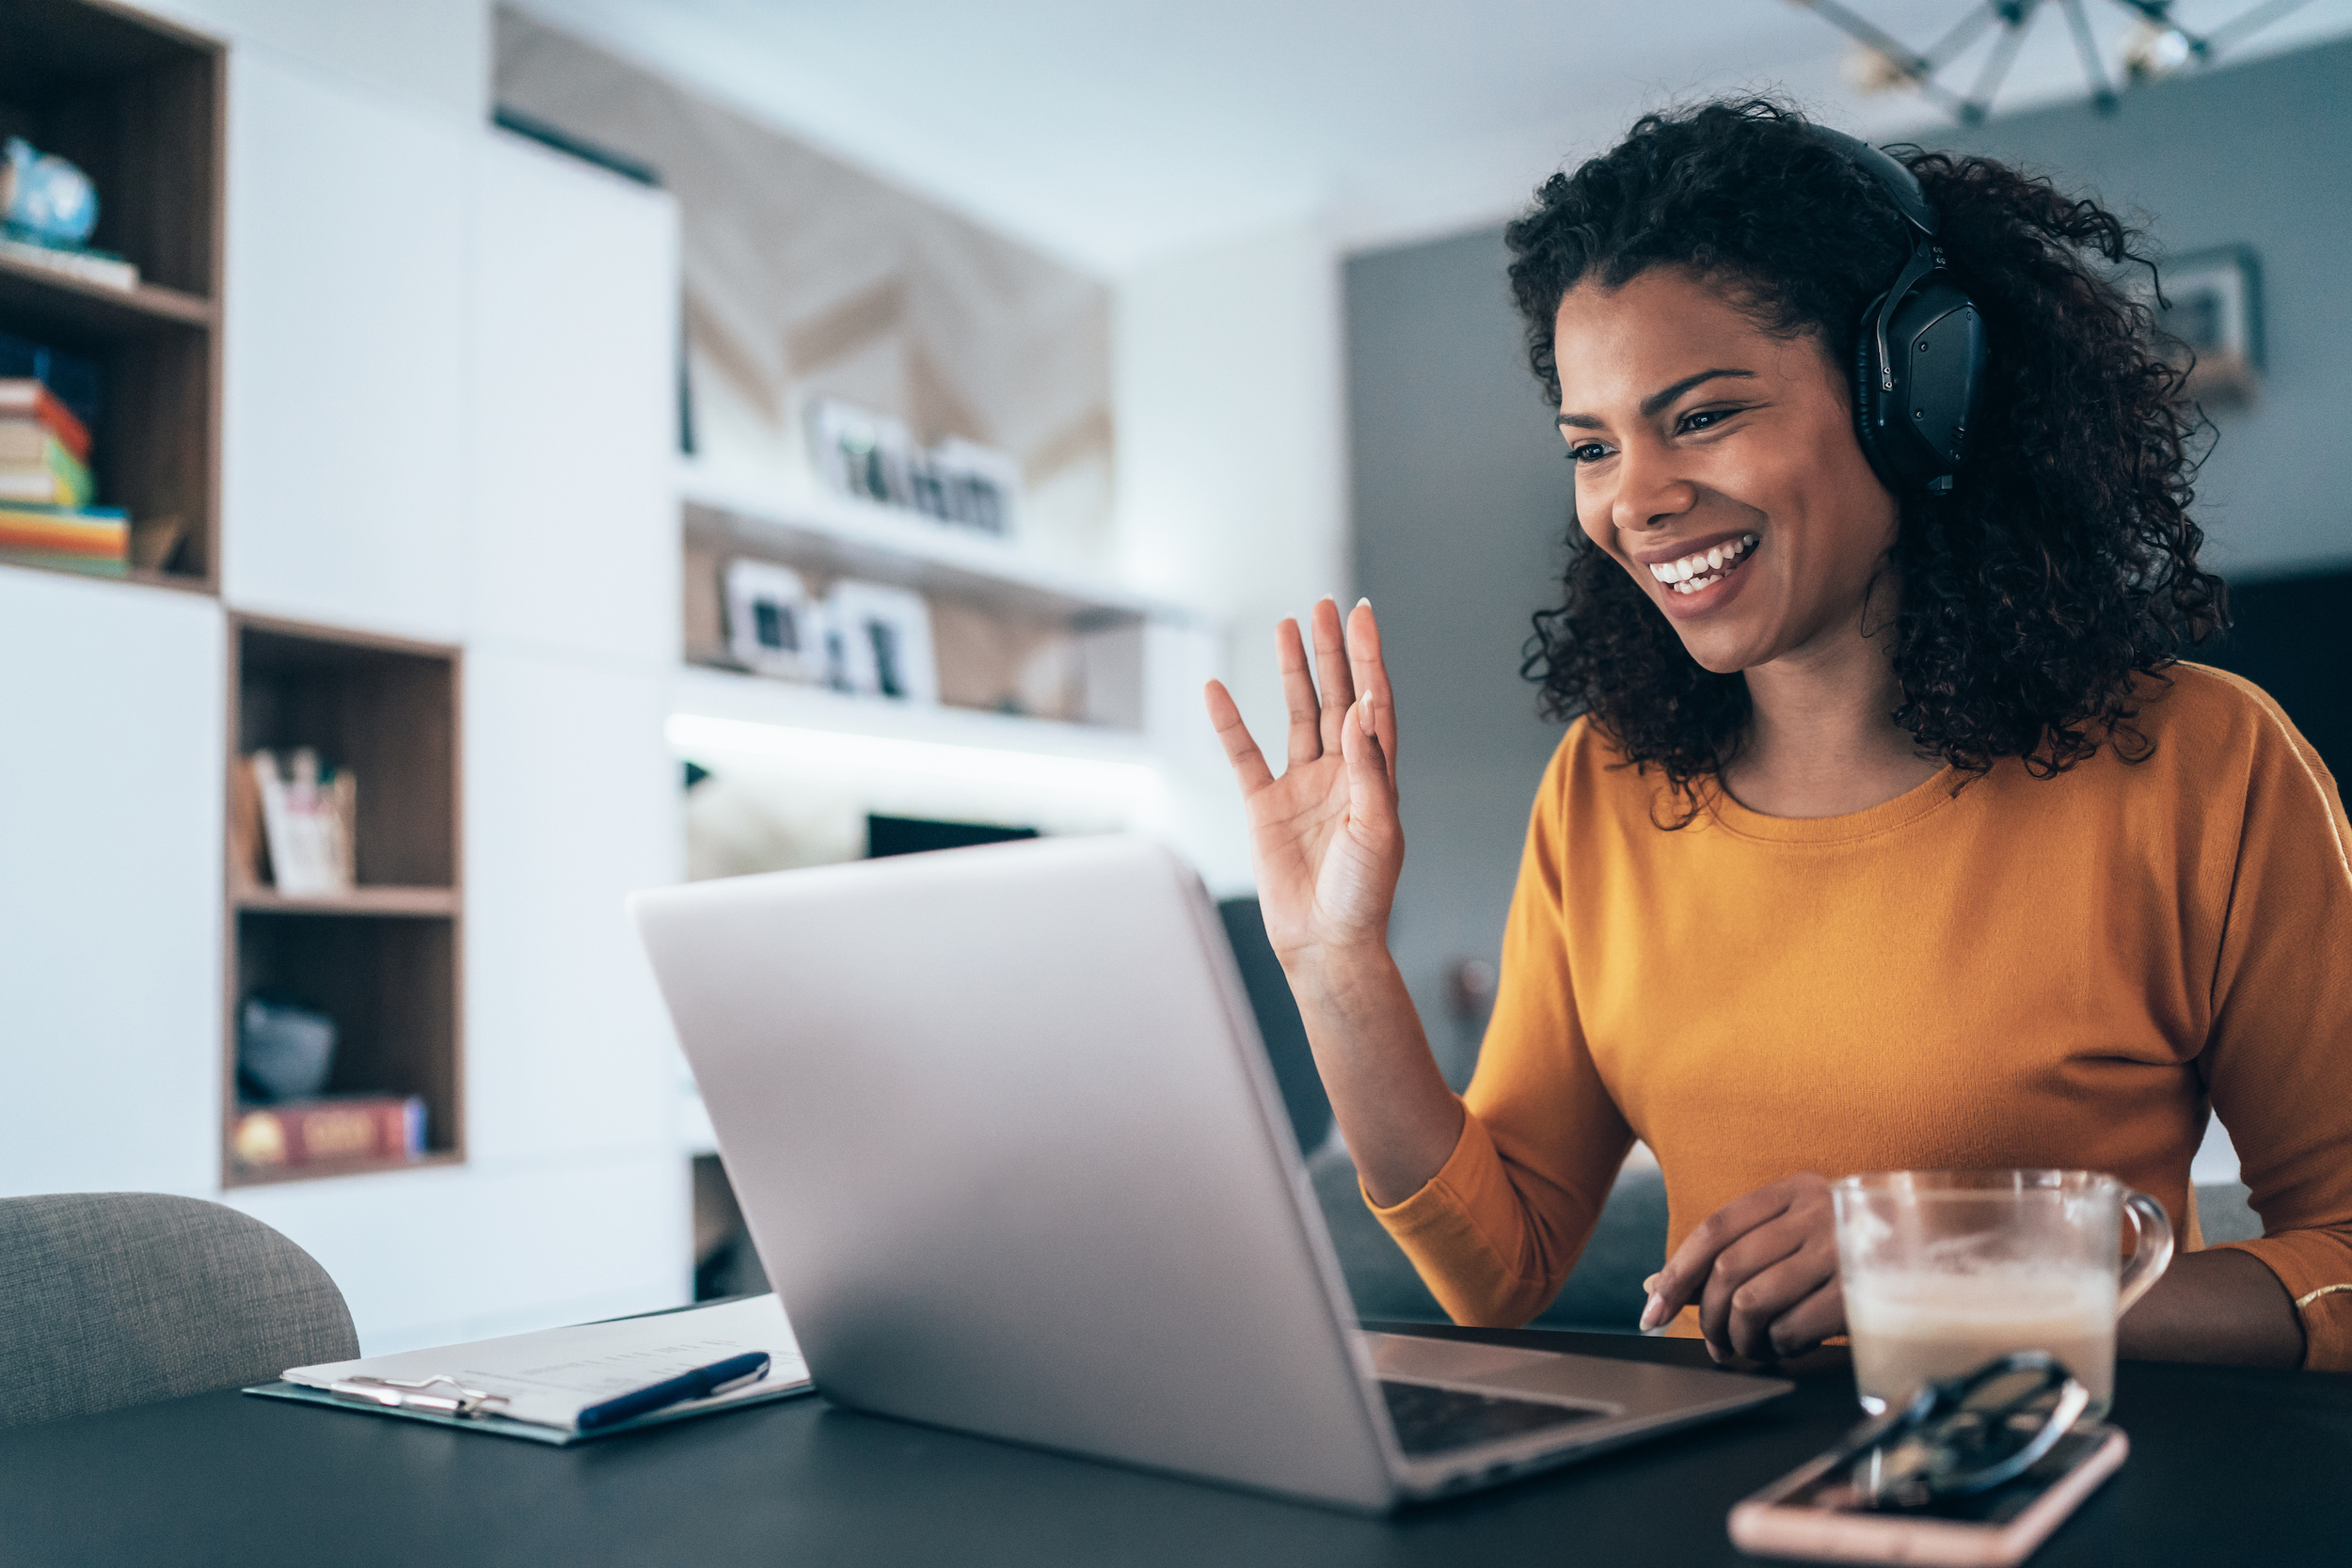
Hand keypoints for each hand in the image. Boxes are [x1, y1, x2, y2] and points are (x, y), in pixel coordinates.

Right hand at [1204, 599, 1401, 968]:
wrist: (1325, 943)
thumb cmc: (1363, 894)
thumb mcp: (1376, 828)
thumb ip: (1367, 766)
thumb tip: (1360, 706)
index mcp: (1375, 776)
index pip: (1374, 703)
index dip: (1369, 658)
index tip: (1363, 615)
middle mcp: (1340, 773)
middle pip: (1335, 697)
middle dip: (1331, 652)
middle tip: (1323, 606)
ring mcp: (1301, 787)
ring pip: (1295, 715)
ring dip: (1292, 671)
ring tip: (1287, 626)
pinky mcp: (1265, 807)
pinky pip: (1244, 755)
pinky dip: (1229, 723)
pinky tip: (1215, 688)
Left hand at [1641, 1173, 1843, 1364]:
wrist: (1944, 1249)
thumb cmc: (1853, 1246)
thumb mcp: (1796, 1231)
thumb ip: (1733, 1253)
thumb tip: (1657, 1285)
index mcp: (1793, 1190)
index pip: (1716, 1229)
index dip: (1677, 1273)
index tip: (1653, 1311)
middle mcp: (1817, 1212)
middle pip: (1730, 1270)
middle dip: (1708, 1317)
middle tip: (1714, 1343)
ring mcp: (1842, 1250)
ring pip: (1755, 1303)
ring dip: (1741, 1338)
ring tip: (1749, 1348)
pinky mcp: (1862, 1291)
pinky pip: (1794, 1328)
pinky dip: (1778, 1347)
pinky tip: (1787, 1348)